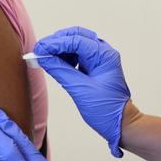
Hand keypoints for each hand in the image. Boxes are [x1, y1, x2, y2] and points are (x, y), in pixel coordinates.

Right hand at [35, 26, 130, 156]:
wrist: (120, 123)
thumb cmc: (106, 109)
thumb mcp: (80, 90)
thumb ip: (60, 71)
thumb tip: (43, 58)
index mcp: (104, 56)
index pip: (76, 40)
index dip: (55, 43)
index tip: (39, 50)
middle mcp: (103, 53)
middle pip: (76, 36)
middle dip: (56, 41)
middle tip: (39, 51)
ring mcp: (98, 58)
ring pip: (75, 43)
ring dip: (59, 48)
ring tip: (44, 57)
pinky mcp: (93, 65)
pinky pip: (76, 54)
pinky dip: (63, 56)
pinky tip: (54, 62)